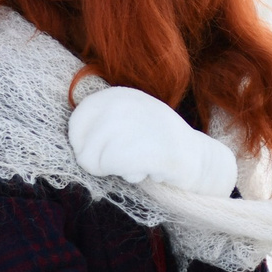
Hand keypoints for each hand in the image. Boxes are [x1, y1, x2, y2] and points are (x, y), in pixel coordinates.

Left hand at [67, 85, 237, 195]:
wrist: (199, 159)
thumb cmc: (156, 146)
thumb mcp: (128, 122)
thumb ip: (101, 125)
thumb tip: (73, 143)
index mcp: (118, 95)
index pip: (77, 123)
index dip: (84, 147)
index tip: (103, 155)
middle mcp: (124, 103)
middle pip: (83, 149)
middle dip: (100, 165)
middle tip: (126, 163)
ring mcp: (137, 123)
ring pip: (96, 161)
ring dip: (117, 171)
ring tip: (140, 163)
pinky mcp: (149, 146)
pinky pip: (117, 168)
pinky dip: (131, 175)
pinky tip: (149, 169)